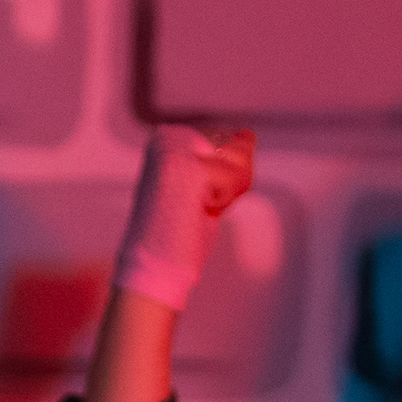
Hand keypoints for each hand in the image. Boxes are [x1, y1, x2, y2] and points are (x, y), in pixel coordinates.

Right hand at [112, 123, 254, 313]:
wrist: (154, 267)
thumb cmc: (180, 233)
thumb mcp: (205, 185)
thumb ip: (225, 158)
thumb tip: (247, 134)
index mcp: (167, 137)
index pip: (231, 140)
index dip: (228, 178)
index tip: (197, 198)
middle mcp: (167, 136)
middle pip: (239, 145)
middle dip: (232, 182)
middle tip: (196, 206)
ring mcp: (174, 147)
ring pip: (240, 158)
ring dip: (227, 191)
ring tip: (194, 208)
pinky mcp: (184, 163)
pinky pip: (234, 175)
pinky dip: (223, 200)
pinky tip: (194, 210)